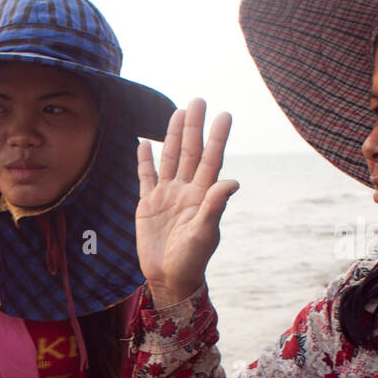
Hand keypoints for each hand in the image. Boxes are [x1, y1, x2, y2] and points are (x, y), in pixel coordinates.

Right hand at [136, 98, 238, 306]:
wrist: (169, 277)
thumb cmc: (192, 259)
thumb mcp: (205, 233)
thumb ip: (215, 206)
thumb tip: (232, 181)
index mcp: (202, 195)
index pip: (211, 159)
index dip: (217, 137)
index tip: (224, 114)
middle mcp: (185, 190)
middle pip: (190, 152)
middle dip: (194, 126)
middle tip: (198, 100)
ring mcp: (166, 195)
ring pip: (170, 158)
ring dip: (173, 136)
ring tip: (177, 112)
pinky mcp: (147, 204)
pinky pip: (146, 177)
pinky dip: (145, 160)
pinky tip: (145, 143)